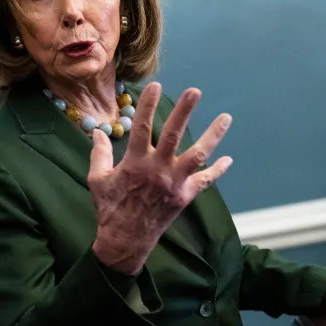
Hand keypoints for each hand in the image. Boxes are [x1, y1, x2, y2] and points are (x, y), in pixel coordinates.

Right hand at [88, 83, 232, 275]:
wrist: (125, 239)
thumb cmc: (109, 207)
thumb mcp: (97, 179)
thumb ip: (99, 154)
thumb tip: (98, 132)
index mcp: (134, 163)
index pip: (141, 127)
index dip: (148, 105)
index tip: (155, 86)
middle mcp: (157, 169)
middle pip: (173, 135)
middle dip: (185, 111)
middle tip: (195, 91)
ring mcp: (174, 183)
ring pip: (197, 155)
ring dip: (213, 136)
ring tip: (225, 118)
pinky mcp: (184, 196)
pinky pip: (205, 182)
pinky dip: (217, 171)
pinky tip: (228, 160)